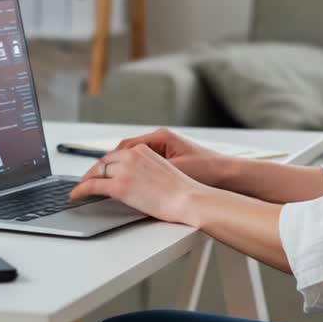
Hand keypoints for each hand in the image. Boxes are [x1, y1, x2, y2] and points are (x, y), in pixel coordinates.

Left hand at [70, 144, 206, 224]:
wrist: (190, 199)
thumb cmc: (183, 191)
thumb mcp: (163, 171)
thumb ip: (146, 170)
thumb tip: (136, 180)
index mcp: (143, 150)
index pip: (117, 155)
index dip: (105, 164)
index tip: (99, 171)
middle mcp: (132, 156)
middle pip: (103, 162)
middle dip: (92, 172)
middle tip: (85, 181)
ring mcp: (124, 170)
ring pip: (96, 172)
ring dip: (85, 180)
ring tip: (79, 189)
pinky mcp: (120, 186)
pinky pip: (92, 186)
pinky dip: (80, 190)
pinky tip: (74, 195)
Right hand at [106, 128, 232, 187]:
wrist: (228, 174)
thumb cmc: (206, 170)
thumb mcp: (172, 170)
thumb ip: (146, 171)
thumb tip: (122, 176)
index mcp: (160, 137)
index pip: (124, 146)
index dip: (107, 161)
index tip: (94, 173)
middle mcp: (161, 139)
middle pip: (125, 151)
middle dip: (109, 165)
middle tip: (94, 180)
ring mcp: (166, 148)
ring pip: (133, 157)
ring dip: (121, 169)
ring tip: (108, 183)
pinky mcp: (171, 158)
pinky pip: (144, 163)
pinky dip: (134, 172)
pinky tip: (130, 184)